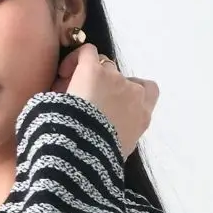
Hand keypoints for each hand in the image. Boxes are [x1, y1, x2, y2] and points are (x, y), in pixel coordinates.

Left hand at [50, 42, 158, 159]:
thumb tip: (110, 135)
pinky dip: (76, 59)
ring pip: (103, 68)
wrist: (84, 153)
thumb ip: (121, 136)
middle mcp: (133, 94)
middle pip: (121, 79)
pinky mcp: (94, 70)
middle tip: (86, 101)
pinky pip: (87, 52)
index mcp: (142, 117)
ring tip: (69, 94)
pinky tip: (63, 73)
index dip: (130, 90)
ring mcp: (115, 79)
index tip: (113, 102)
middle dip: (105, 86)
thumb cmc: (98, 159)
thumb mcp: (119, 152)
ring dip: (90, 77)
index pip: (148, 91)